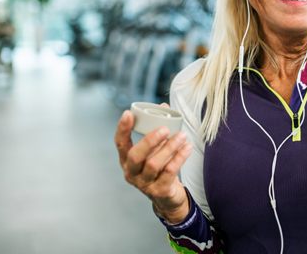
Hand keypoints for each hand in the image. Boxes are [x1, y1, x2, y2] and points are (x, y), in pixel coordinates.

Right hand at [114, 105, 192, 222]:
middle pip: (135, 156)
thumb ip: (158, 131)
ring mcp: (144, 184)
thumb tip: (165, 107)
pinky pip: (169, 172)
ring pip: (153, 164)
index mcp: (127, 160)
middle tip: (164, 128)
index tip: (128, 114)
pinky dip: (179, 158)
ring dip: (169, 147)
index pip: (120, 143)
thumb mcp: (155, 151)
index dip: (122, 129)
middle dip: (149, 140)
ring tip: (182, 136)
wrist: (168, 198)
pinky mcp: (159, 191)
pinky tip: (187, 148)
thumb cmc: (159, 170)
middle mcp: (132, 172)